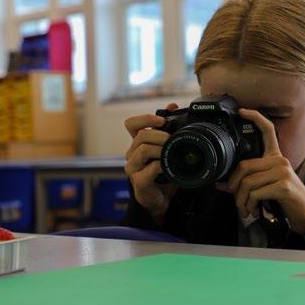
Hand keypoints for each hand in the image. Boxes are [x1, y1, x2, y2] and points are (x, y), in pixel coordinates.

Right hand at [123, 104, 178, 223]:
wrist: (161, 198)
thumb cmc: (163, 173)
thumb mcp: (168, 149)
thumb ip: (169, 129)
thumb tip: (173, 106)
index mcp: (138, 143)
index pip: (132, 124)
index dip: (145, 119)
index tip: (162, 120)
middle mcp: (132, 154)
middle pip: (140, 136)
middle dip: (159, 134)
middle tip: (172, 139)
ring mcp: (133, 168)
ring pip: (142, 150)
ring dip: (160, 148)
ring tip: (171, 151)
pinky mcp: (138, 181)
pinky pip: (148, 170)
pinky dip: (160, 166)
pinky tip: (168, 167)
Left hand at [219, 108, 304, 247]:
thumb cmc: (286, 202)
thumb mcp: (265, 190)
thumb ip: (246, 184)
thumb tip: (221, 184)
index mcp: (276, 158)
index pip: (268, 131)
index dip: (255, 118)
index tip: (242, 111)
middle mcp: (280, 161)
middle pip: (244, 166)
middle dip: (234, 188)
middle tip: (237, 202)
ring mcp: (283, 172)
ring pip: (247, 183)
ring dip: (242, 201)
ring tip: (246, 210)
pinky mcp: (284, 185)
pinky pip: (255, 193)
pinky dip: (250, 205)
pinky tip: (256, 211)